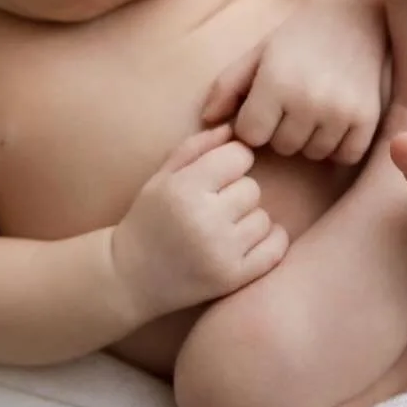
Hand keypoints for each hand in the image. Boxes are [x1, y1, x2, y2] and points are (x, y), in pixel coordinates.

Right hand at [109, 126, 288, 321]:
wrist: (130, 279)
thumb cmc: (149, 220)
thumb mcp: (161, 177)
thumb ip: (197, 147)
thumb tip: (234, 127)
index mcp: (183, 189)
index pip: (239, 156)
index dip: (231, 163)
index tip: (218, 177)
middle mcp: (204, 220)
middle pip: (252, 188)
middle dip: (237, 195)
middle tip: (214, 209)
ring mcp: (221, 252)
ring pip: (264, 218)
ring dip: (249, 221)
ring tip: (222, 230)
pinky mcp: (233, 277)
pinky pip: (275, 247)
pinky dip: (267, 242)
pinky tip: (244, 244)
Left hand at [201, 0, 387, 164]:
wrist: (354, 15)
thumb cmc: (298, 36)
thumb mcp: (258, 53)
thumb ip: (227, 86)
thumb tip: (208, 121)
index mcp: (275, 82)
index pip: (250, 135)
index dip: (254, 122)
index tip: (264, 105)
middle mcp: (308, 99)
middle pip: (282, 147)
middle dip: (282, 130)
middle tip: (294, 102)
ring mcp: (341, 110)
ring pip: (313, 153)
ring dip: (311, 138)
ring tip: (316, 108)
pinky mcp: (367, 118)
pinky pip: (345, 156)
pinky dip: (340, 145)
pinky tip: (337, 121)